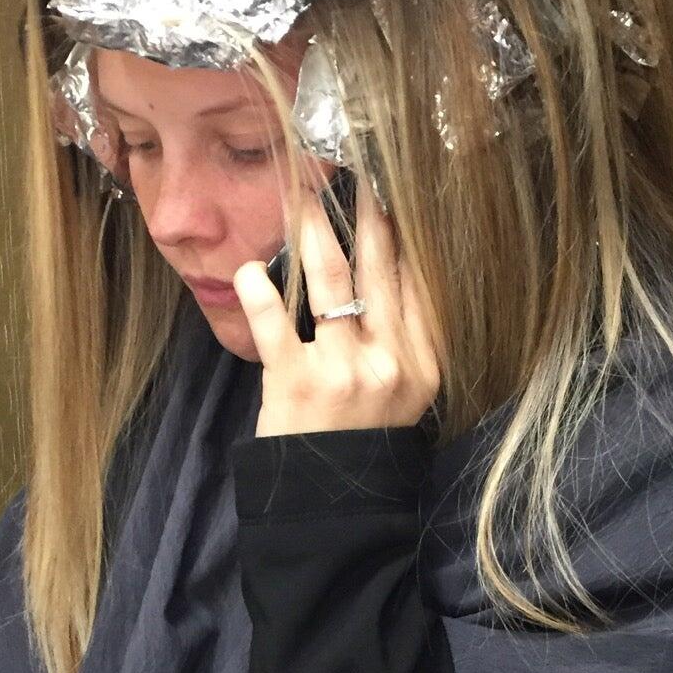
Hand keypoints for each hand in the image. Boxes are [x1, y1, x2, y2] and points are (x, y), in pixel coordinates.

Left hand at [233, 181, 441, 437]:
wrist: (332, 506)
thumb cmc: (361, 441)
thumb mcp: (403, 392)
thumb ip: (402, 335)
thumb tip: (391, 262)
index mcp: (423, 362)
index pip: (417, 280)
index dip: (403, 230)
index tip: (389, 188)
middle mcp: (390, 361)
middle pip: (380, 268)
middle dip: (365, 212)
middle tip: (350, 166)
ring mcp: (344, 371)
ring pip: (331, 280)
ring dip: (313, 230)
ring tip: (300, 195)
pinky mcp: (297, 384)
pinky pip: (275, 323)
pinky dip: (260, 290)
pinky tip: (250, 269)